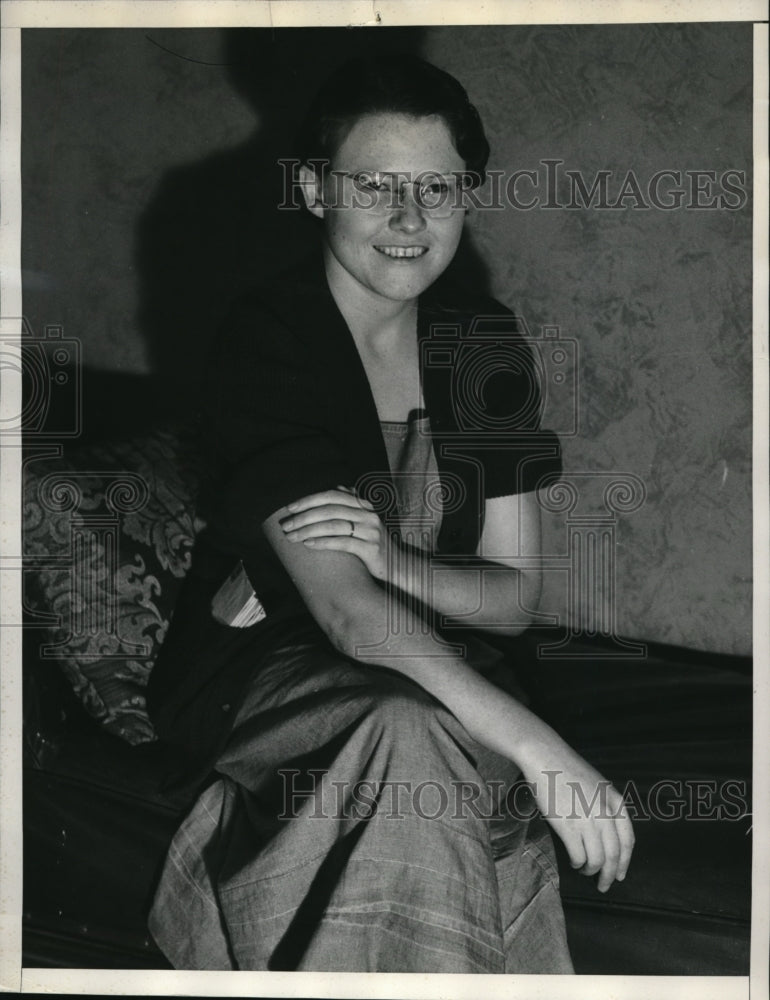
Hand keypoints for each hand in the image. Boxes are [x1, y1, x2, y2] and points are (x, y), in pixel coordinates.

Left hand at [281, 487, 393, 580]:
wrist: (398, 566)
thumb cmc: (375, 544)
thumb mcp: (366, 522)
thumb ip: (353, 505)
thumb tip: (339, 488)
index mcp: (364, 505)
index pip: (332, 495)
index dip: (309, 499)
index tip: (290, 508)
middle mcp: (368, 515)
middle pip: (330, 509)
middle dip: (304, 517)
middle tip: (286, 525)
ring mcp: (371, 531)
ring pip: (333, 525)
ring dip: (308, 530)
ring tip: (292, 537)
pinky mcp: (371, 548)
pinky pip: (342, 542)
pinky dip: (323, 543)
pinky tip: (308, 545)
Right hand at [517, 733, 634, 892]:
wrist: (544, 756)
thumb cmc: (566, 769)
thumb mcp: (597, 785)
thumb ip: (606, 807)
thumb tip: (607, 836)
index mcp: (615, 802)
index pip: (628, 841)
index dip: (625, 862)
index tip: (619, 874)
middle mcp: (605, 813)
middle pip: (614, 854)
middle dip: (609, 875)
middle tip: (603, 885)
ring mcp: (587, 820)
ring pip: (597, 859)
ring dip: (591, 871)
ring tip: (585, 872)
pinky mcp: (568, 826)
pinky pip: (578, 856)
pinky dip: (578, 864)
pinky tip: (574, 862)